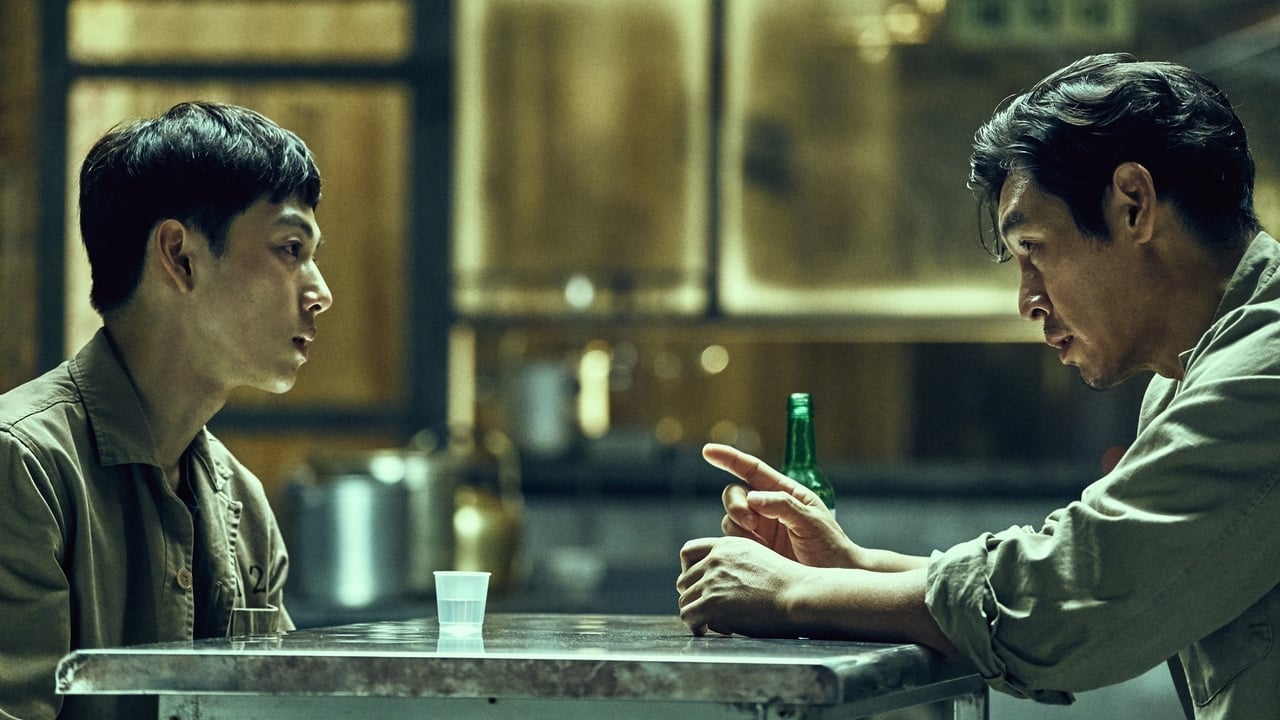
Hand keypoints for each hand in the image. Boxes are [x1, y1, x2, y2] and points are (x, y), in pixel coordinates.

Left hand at [677, 535, 810, 636]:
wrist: (800, 596)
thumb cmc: (788, 585)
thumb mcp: (758, 558)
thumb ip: (734, 564)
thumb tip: (718, 583)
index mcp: (726, 546)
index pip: (688, 551)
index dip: (688, 570)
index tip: (697, 585)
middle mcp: (716, 560)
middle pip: (684, 580)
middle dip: (693, 596)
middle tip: (709, 610)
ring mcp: (712, 581)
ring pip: (684, 600)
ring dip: (696, 614)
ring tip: (713, 623)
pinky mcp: (712, 603)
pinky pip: (688, 617)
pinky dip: (695, 627)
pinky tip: (708, 631)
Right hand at [704, 443, 857, 568]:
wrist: (833, 582)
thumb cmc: (831, 548)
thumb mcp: (812, 522)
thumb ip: (783, 506)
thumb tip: (753, 498)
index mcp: (785, 492)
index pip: (752, 470)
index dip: (729, 459)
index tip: (709, 451)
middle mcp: (768, 508)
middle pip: (735, 494)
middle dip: (735, 505)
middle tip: (749, 523)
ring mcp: (760, 530)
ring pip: (730, 520)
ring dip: (736, 528)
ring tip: (758, 545)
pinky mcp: (753, 551)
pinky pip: (731, 543)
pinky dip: (735, 546)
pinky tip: (754, 557)